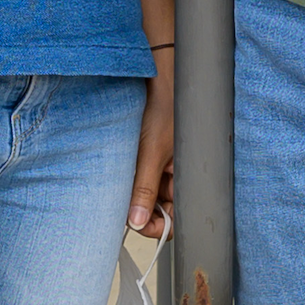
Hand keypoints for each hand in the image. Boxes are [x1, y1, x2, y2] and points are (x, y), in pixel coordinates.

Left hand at [129, 62, 173, 237]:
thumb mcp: (152, 152)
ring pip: (144, 191)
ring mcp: (161, 165)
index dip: (157, 227)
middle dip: (140, 210)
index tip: (135, 224)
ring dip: (131, 191)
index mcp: (187, 180)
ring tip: (119, 181)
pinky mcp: (148, 153)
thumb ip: (145, 188)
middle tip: (121, 206)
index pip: (174, 219)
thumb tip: (136, 221)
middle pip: (157, 208)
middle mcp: (175, 176)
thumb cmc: (166, 109)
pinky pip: (137, 173)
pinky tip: (118, 168)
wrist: (158, 77)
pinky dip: (128, 175)